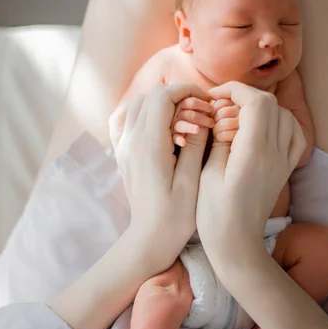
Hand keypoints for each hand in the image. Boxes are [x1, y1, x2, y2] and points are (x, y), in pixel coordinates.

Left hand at [109, 83, 208, 268]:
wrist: (150, 238)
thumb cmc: (176, 216)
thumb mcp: (192, 181)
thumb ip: (195, 144)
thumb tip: (201, 118)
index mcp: (150, 146)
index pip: (163, 97)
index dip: (186, 90)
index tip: (205, 101)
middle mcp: (131, 141)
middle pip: (149, 96)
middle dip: (177, 95)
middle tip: (198, 111)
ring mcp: (123, 146)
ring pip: (136, 104)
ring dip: (160, 103)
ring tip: (182, 117)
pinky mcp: (122, 153)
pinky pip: (124, 119)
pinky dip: (141, 112)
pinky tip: (158, 123)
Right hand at [172, 96, 213, 146]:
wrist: (173, 137)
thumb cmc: (192, 119)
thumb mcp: (194, 109)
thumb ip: (201, 105)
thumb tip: (211, 98)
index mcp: (181, 106)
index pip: (190, 102)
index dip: (201, 104)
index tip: (211, 109)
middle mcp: (176, 115)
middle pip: (187, 113)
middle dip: (201, 117)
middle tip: (212, 123)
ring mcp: (173, 126)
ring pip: (181, 125)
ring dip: (190, 127)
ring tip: (197, 130)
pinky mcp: (171, 138)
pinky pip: (173, 138)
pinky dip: (178, 139)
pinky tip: (183, 143)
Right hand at [197, 82, 305, 261]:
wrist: (237, 244)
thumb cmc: (215, 214)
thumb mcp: (207, 174)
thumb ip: (218, 139)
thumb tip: (221, 116)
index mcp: (253, 152)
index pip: (255, 102)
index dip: (234, 90)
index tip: (214, 96)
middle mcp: (275, 153)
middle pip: (271, 104)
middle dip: (244, 96)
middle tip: (221, 107)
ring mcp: (283, 162)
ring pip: (284, 115)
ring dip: (260, 108)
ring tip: (236, 118)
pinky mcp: (285, 169)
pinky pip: (294, 135)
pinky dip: (280, 123)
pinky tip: (260, 129)